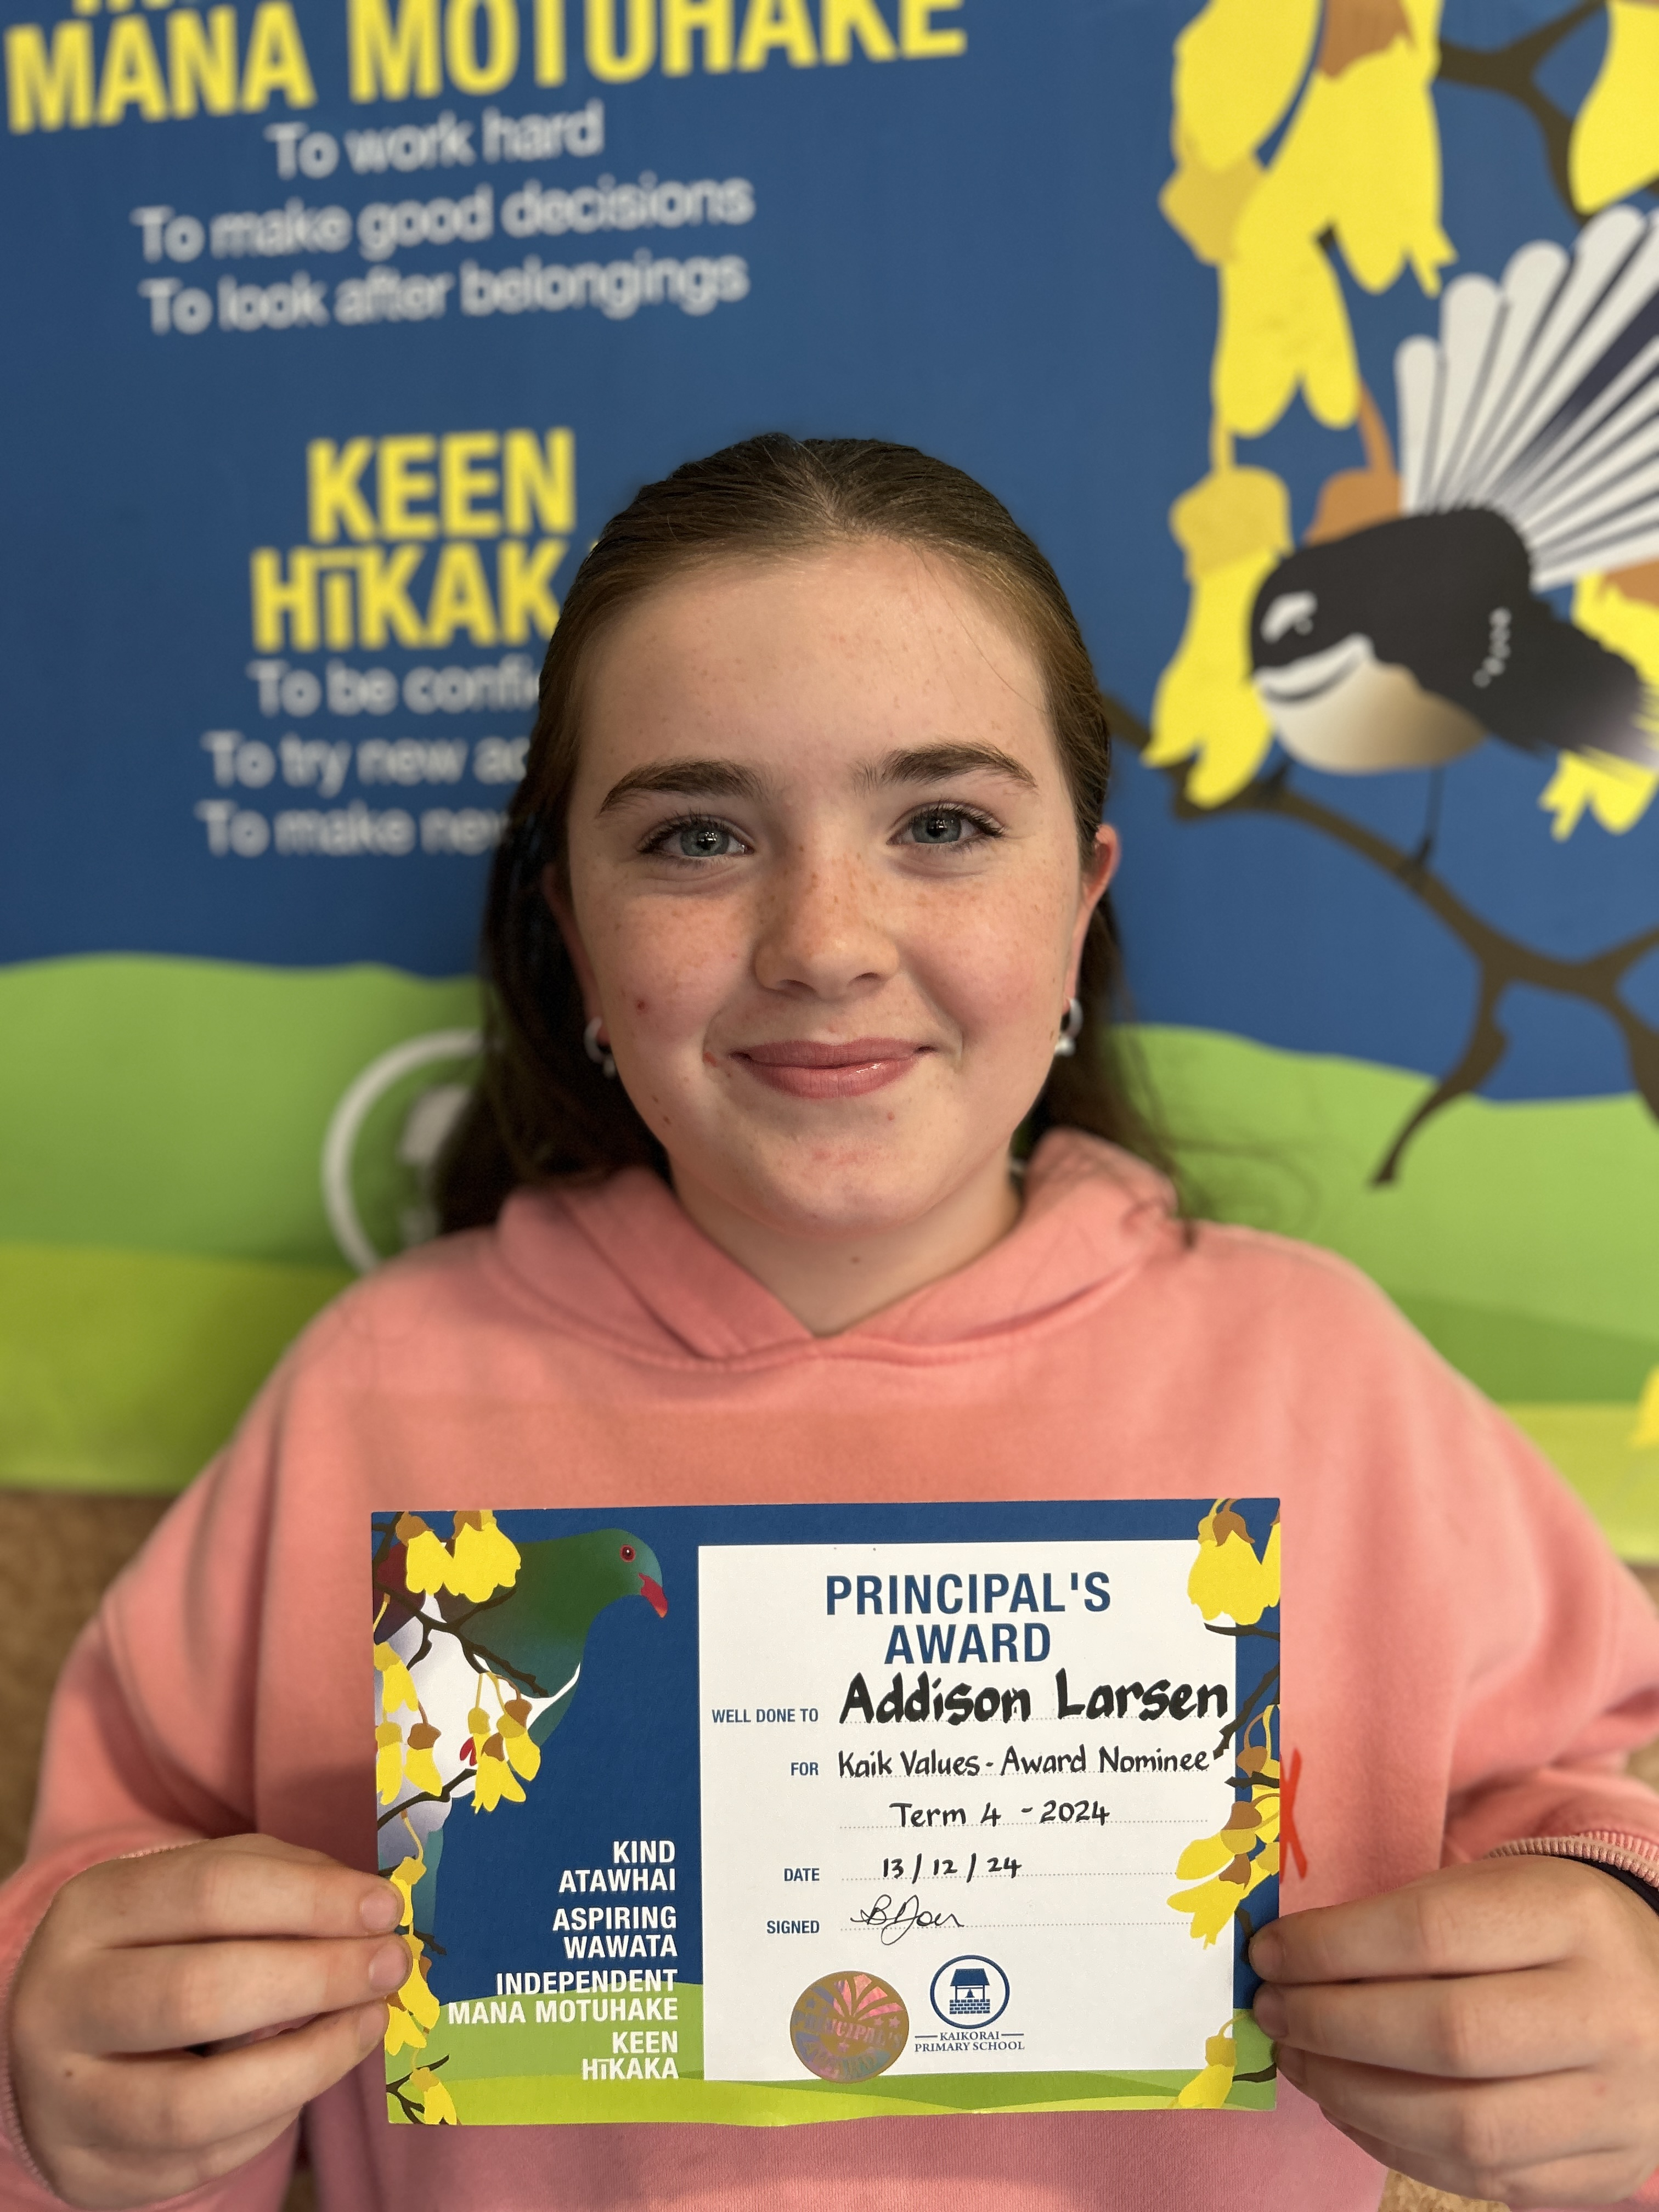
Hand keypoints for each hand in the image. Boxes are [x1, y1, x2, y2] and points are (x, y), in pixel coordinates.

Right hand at [10, 1834, 405, 2209]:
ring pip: (194, 2103)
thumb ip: (282, 1882)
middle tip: (391, 1965)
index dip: (309, 1897)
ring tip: (367, 2025)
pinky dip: (272, 2118)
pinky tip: (307, 2077)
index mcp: (93, 1910)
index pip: (210, 1890)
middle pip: (197, 1993)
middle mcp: (62, 2003)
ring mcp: (66, 2099)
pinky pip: (200, 2158)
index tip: (385, 1906)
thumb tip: (371, 1908)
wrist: (62, 2042)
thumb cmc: (162, 1947)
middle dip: (315, 1978)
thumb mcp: (200, 1892)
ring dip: (306, 2064)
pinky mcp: (89, 2170)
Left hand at [1250, 1856, 1658, 2206]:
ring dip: (1353, 2097)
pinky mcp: (1605, 2170)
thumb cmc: (1548, 1931)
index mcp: (1573, 1918)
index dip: (1331, 1948)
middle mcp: (1607, 2015)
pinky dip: (1398, 2147)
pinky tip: (1352, 2107)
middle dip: (1332, 2028)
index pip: (1428, 1933)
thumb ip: (1404, 1924)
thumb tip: (1287, 1963)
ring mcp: (1616, 2106)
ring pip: (1461, 2126)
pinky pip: (1483, 2177)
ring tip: (1300, 2063)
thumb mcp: (1495, 1893)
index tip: (1269, 1955)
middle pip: (1444, 2035)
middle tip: (1272, 2013)